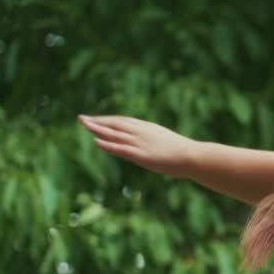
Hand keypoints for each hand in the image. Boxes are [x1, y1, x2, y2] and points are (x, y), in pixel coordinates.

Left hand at [77, 115, 197, 178]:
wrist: (193, 156)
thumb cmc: (184, 152)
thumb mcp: (167, 143)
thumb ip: (155, 143)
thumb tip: (152, 148)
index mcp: (148, 128)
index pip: (123, 121)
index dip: (107, 120)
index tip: (96, 119)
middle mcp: (141, 132)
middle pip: (115, 124)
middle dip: (97, 121)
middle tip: (81, 118)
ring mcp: (140, 142)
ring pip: (114, 133)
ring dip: (97, 128)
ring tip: (83, 124)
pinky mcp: (141, 154)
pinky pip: (120, 148)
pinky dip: (107, 144)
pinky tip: (96, 141)